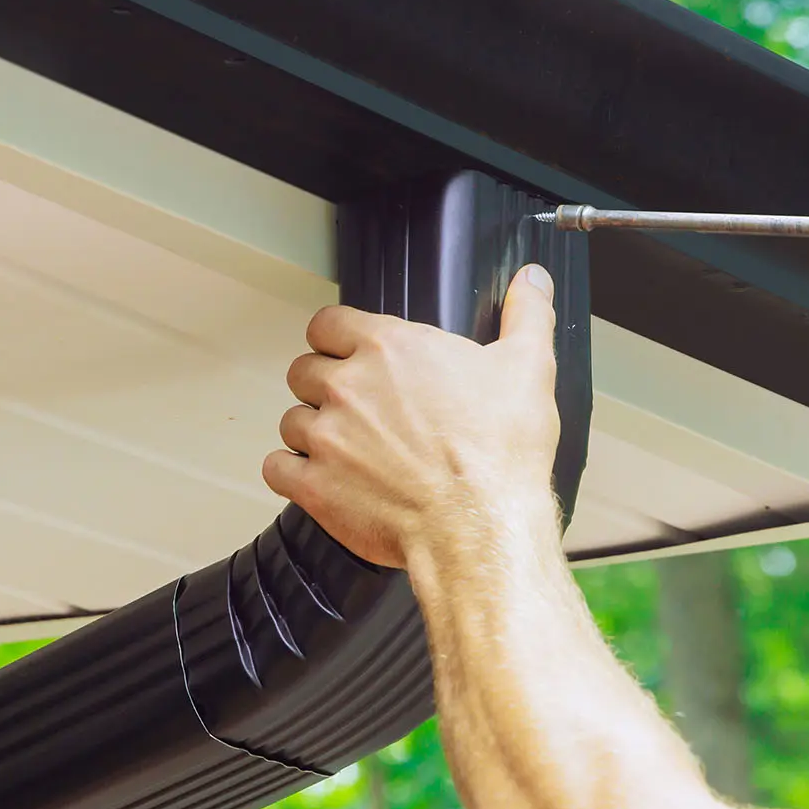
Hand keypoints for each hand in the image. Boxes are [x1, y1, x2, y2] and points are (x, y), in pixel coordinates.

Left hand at [261, 265, 562, 568]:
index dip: (336, 339)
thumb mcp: (528, 369)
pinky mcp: (314, 486)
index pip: (327, 323)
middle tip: (355, 409)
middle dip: (324, 387)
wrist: (482, 527)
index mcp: (388, 348)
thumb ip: (526, 315)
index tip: (348, 354)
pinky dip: (292, 474)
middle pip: (304, 371)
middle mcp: (347, 386)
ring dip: (312, 433)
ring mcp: (325, 437)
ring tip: (346, 450)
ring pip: (291, 421)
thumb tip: (532, 281)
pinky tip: (320, 479)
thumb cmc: (501, 454)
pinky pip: (276, 469)